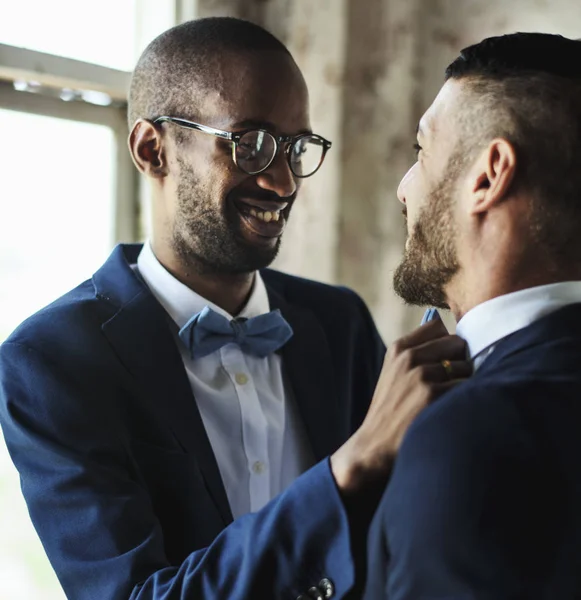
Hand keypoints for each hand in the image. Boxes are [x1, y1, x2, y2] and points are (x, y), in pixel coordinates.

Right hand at [331, 317, 472, 495]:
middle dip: (461, 360)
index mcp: (398, 349)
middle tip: (454, 381)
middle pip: (457, 343)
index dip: (448, 342)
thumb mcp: (393, 372)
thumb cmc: (390, 409)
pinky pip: (468, 387)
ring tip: (453, 399)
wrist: (375, 445)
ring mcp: (421, 376)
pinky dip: (468, 398)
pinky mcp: (433, 396)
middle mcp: (408, 358)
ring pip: (466, 366)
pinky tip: (456, 409)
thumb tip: (447, 328)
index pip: (438, 326)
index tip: (447, 357)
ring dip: (467, 382)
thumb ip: (416, 351)